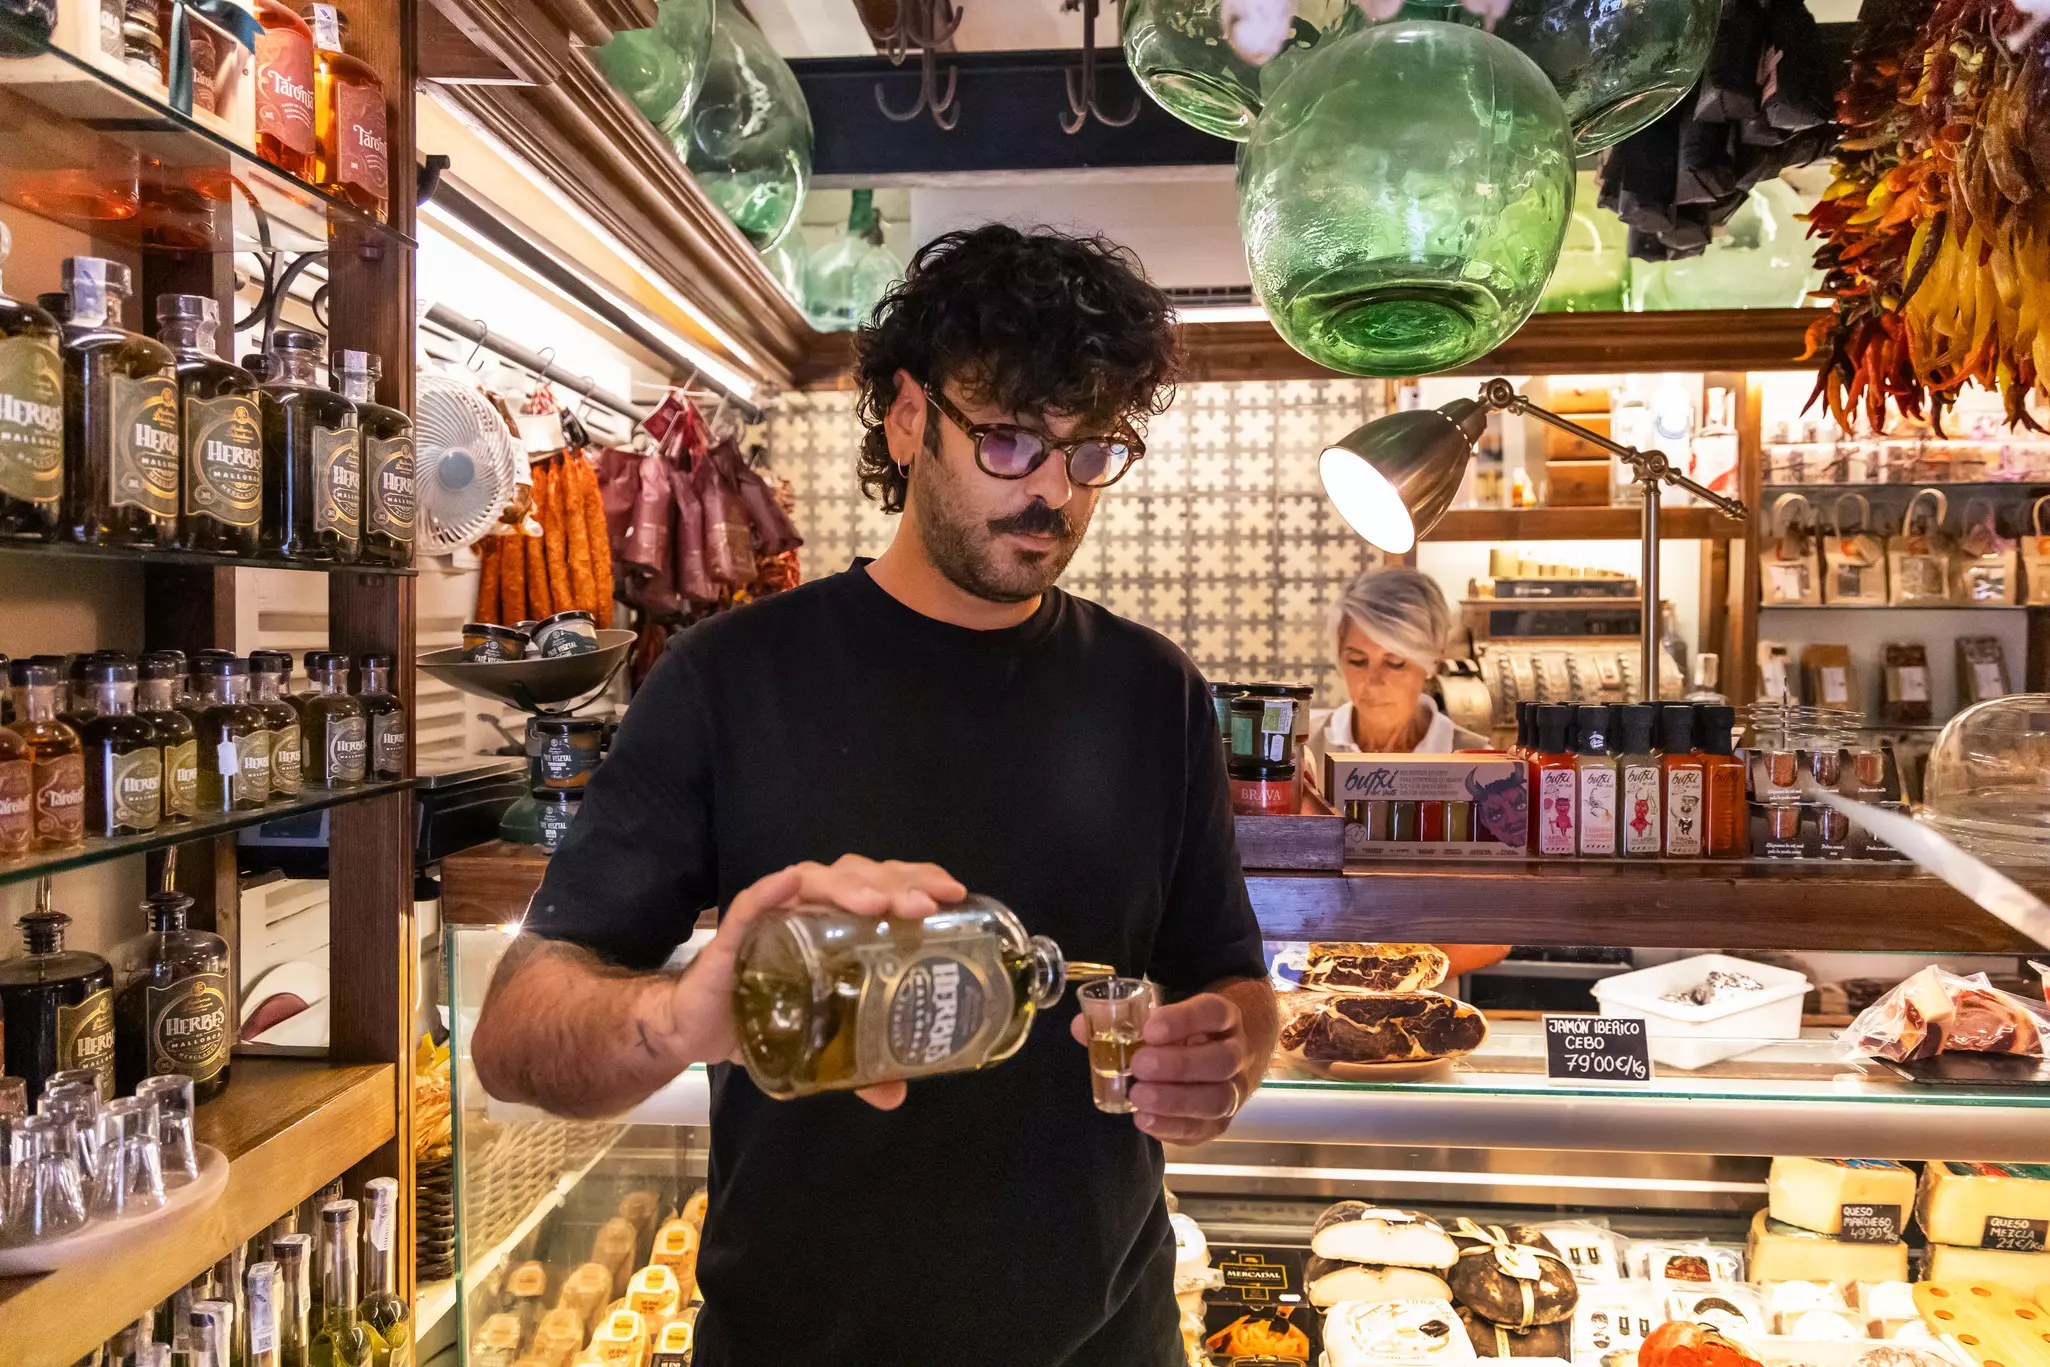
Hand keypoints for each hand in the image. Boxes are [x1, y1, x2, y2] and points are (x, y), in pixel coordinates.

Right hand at [650, 855, 965, 1109]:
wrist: (698, 1030)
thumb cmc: (765, 1016)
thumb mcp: (821, 1043)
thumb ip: (858, 1065)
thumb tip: (895, 1096)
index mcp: (837, 923)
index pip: (884, 885)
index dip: (920, 880)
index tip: (955, 894)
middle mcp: (810, 908)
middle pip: (858, 875)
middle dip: (896, 883)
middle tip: (926, 905)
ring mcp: (773, 915)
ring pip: (816, 879)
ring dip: (849, 886)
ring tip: (878, 904)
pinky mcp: (735, 933)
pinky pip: (753, 903)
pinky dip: (773, 890)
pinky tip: (792, 883)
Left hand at [1069, 992, 1255, 1143]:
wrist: (1219, 1057)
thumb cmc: (1182, 1036)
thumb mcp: (1164, 1019)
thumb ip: (1124, 1021)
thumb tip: (1081, 1027)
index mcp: (1223, 1019)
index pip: (1213, 1012)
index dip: (1184, 1020)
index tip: (1150, 1029)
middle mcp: (1236, 1053)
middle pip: (1221, 1059)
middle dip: (1179, 1065)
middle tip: (1140, 1066)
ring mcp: (1233, 1090)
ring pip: (1219, 1098)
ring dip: (1176, 1101)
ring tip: (1139, 1097)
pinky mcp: (1221, 1122)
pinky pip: (1203, 1128)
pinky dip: (1172, 1127)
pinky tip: (1143, 1121)